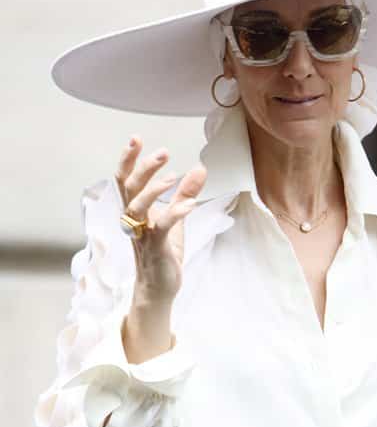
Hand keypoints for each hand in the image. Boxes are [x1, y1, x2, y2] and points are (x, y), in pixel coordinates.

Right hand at [115, 135, 206, 333]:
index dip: (128, 159)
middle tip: (162, 153)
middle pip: (128, 189)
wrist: (160, 287)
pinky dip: (174, 213)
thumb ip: (186, 193)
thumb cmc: (163, 251)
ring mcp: (142, 234)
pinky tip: (188, 204)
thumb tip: (200, 168)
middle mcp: (133, 220)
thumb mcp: (176, 217)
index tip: (136, 139)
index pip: (125, 180)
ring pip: (137, 207)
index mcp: (135, 210)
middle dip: (142, 168)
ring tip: (173, 177)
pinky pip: (161, 228)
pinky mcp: (155, 248)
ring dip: (154, 190)